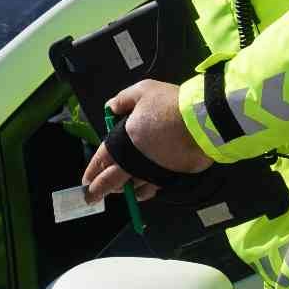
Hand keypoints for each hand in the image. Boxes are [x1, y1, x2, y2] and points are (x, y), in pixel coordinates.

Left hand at [82, 80, 212, 202]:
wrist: (202, 120)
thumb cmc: (169, 104)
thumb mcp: (143, 90)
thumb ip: (124, 99)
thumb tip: (111, 107)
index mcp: (123, 141)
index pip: (101, 160)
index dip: (92, 170)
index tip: (85, 181)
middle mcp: (135, 161)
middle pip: (111, 181)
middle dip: (98, 191)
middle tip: (90, 197)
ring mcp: (153, 171)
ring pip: (133, 188)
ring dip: (123, 191)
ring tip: (118, 192)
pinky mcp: (170, 176)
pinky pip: (154, 188)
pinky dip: (145, 192)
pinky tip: (143, 191)